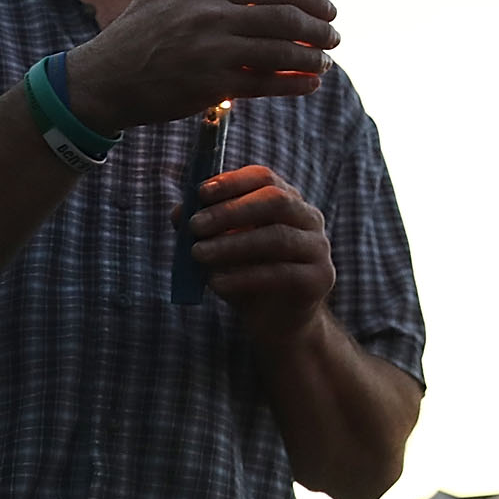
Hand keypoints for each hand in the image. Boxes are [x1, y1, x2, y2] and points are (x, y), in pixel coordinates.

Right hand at [62, 0, 339, 132]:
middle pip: (284, 19)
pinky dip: (295, 84)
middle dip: (318, 29)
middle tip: (335, 37)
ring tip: (326, 63)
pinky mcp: (209, 86)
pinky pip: (265, 83)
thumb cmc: (139, 29)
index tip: (329, 10)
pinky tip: (310, 84)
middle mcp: (209, 17)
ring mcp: (210, 52)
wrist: (102, 80)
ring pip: (280, 52)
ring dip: (312, 59)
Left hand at [189, 163, 335, 345]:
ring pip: (278, 237)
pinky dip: (244, 277)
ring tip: (198, 254)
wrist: (278, 321)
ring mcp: (318, 248)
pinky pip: (280, 273)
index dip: (232, 182)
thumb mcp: (222, 249)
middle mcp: (309, 219)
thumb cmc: (248, 276)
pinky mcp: (319, 278)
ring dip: (233, 244)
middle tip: (195, 226)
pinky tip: (216, 283)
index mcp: (288, 202)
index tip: (200, 193)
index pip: (264, 177)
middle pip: (276, 201)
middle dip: (231, 211)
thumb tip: (180, 212)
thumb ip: (205, 230)